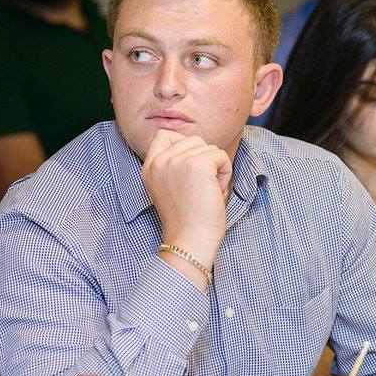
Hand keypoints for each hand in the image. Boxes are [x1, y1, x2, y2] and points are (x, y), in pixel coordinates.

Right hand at [141, 130, 231, 280]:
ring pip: (209, 147)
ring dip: (217, 167)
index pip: (164, 135)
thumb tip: (201, 146)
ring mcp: (176, 161)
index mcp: (149, 167)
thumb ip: (177, 165)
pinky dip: (226, 172)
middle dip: (205, 160)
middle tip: (203, 186)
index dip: (185, 145)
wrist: (190, 240)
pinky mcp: (196, 164)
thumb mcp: (171, 187)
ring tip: (209, 191)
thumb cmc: (188, 219)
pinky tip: (217, 191)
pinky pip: (221, 156)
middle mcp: (160, 162)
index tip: (193, 168)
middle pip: (193, 140)